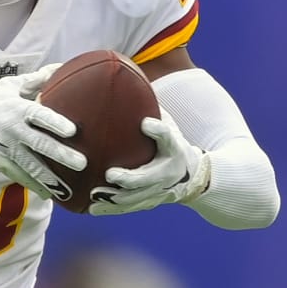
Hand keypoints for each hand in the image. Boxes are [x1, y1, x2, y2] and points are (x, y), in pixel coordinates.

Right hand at [0, 65, 82, 199]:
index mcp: (17, 109)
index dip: (55, 123)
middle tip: (81, 163)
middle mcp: (13, 130)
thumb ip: (36, 80)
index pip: (39, 116)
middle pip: (40, 144)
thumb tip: (59, 68)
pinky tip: (48, 193)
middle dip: (60, 155)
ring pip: (31, 165)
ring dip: (50, 176)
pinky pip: (20, 175)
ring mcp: (7, 149)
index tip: (73, 131)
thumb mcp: (10, 86)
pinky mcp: (1, 162)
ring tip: (67, 186)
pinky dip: (33, 185)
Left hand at [89, 116, 210, 214]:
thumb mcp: (169, 124)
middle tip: (111, 174)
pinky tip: (91, 209)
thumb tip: (126, 78)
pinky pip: (129, 208)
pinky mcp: (150, 202)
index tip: (147, 123)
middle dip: (130, 177)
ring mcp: (160, 191)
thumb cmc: (173, 144)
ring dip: (115, 199)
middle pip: (149, 177)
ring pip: (136, 198)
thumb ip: (151, 109)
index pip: (169, 137)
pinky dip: (111, 209)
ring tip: (94, 196)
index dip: (159, 130)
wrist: (194, 177)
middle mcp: (169, 172)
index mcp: (175, 149)